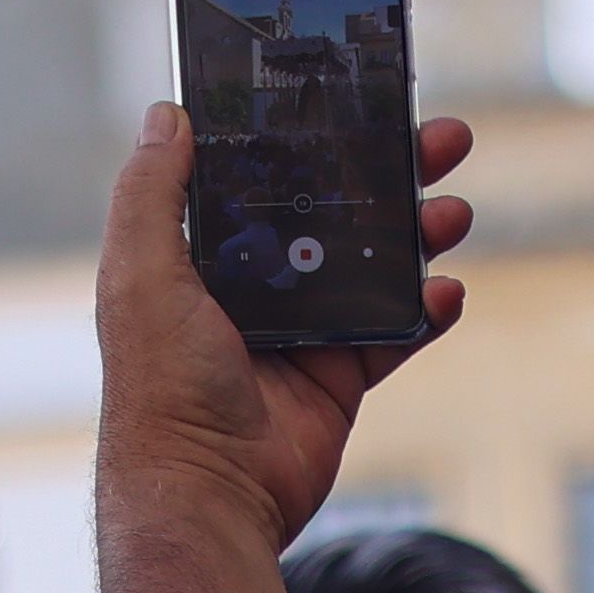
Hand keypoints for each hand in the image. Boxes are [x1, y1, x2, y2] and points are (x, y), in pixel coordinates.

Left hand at [93, 102, 472, 544]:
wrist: (207, 493)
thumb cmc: (160, 386)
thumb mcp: (140, 275)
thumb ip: (152, 194)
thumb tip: (167, 115)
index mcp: (199, 257)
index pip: (261, 180)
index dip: (305, 140)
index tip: (352, 99)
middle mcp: (249, 289)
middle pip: (330, 211)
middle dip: (386, 173)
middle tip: (439, 138)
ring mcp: (299, 334)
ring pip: (371, 265)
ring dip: (417, 232)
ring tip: (453, 208)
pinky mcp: (338, 379)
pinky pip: (394, 333)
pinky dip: (426, 309)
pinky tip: (447, 289)